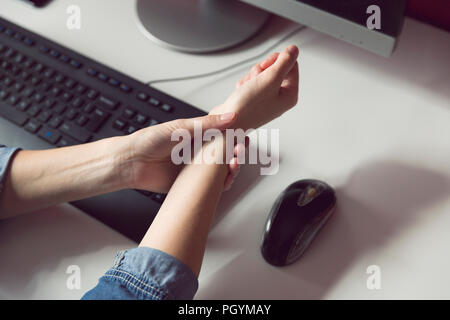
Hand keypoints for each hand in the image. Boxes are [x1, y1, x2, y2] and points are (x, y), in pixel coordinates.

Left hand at [122, 113, 244, 192]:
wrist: (132, 163)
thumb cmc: (150, 141)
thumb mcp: (181, 127)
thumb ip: (207, 124)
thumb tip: (230, 116)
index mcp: (197, 136)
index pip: (223, 136)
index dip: (236, 138)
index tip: (244, 138)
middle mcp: (198, 152)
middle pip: (226, 154)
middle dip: (237, 154)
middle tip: (239, 152)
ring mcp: (196, 169)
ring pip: (221, 171)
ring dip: (232, 170)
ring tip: (232, 166)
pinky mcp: (192, 184)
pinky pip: (211, 186)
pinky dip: (221, 185)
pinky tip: (225, 180)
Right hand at [210, 45, 298, 129]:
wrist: (225, 123)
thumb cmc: (246, 108)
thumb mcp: (270, 79)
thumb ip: (285, 62)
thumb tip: (294, 50)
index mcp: (290, 95)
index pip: (292, 64)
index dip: (277, 60)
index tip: (266, 66)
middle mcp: (280, 98)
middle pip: (276, 68)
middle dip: (262, 70)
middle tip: (256, 78)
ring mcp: (266, 99)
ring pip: (262, 74)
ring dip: (252, 76)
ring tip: (247, 87)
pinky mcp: (253, 99)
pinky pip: (251, 82)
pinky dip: (245, 84)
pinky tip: (241, 93)